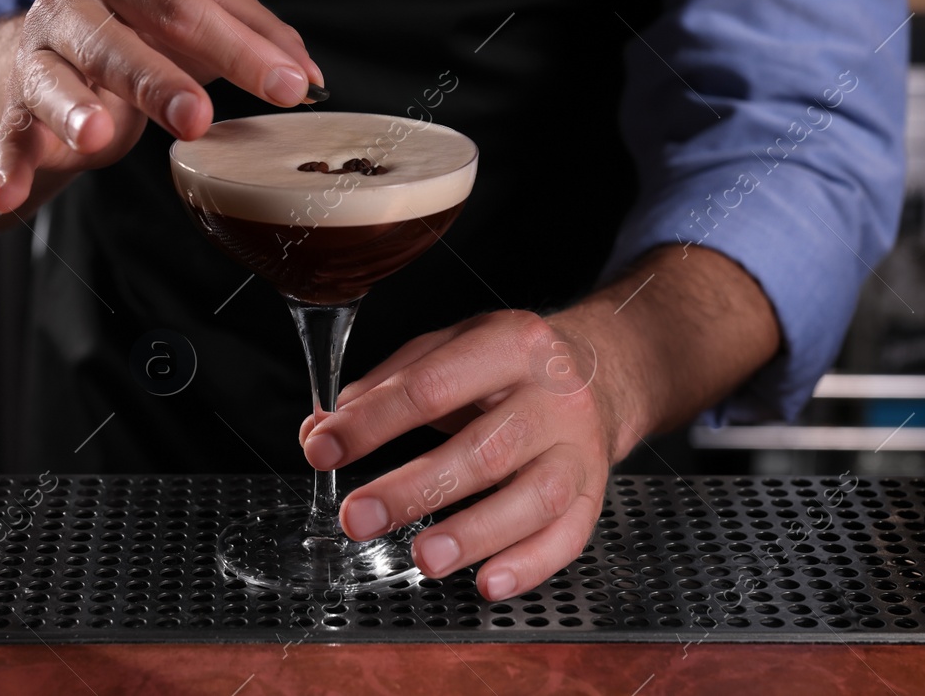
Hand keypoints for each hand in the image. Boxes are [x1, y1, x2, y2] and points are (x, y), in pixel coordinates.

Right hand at [0, 0, 324, 212]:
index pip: (184, 3)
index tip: (289, 86)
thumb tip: (307, 75)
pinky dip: (8, 165)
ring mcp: (36, 54)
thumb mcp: (201, 18)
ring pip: (52, 82)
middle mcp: (70, 2)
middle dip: (156, 79)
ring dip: (73, 110)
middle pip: (116, 41)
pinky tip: (9, 195)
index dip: (238, 47)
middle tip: (197, 115)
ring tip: (96, 136)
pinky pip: (10, 136)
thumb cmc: (140, 28)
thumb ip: (258, 35)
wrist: (54, 50)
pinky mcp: (12, 106)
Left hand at [298, 309, 637, 600]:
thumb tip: (322, 427)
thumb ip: (386, 385)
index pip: (432, 385)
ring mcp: (578, 448)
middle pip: (483, 449)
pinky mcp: (595, 492)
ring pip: (533, 497)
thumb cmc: (510, 366)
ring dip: (475, 533)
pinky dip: (530, 564)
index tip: (322, 449)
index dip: (373, 422)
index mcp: (510, 344)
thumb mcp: (451, 348)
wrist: (602, 372)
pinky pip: (569, 535)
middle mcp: (551, 396)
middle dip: (413, 488)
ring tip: (423, 556)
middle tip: (357, 517)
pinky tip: (489, 580)